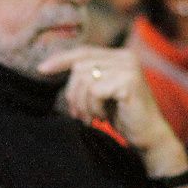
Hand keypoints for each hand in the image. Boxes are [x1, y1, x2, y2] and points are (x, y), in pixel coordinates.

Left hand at [37, 47, 187, 178]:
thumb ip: (85, 76)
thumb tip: (50, 66)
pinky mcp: (129, 81)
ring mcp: (129, 67)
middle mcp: (126, 57)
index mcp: (119, 56)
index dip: (60, 60)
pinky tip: (104, 116)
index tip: (41, 69)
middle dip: (73, 94)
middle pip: (79, 68)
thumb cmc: (120, 114)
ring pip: (84, 79)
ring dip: (83, 104)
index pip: (83, 52)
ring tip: (93, 116)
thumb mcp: (99, 91)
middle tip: (81, 114)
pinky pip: (94, 91)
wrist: (147, 135)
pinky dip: (94, 107)